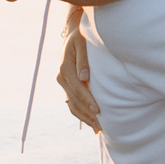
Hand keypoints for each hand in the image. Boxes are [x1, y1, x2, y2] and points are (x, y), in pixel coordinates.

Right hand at [58, 6, 99, 131]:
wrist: (75, 34)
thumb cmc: (83, 37)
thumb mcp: (82, 43)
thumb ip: (83, 59)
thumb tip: (84, 76)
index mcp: (65, 67)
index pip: (77, 88)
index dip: (87, 99)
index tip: (98, 109)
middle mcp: (62, 77)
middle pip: (75, 100)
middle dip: (88, 113)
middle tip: (102, 124)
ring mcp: (64, 84)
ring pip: (73, 106)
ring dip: (85, 118)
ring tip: (99, 128)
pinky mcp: (69, 87)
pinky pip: (74, 104)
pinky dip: (82, 115)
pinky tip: (93, 124)